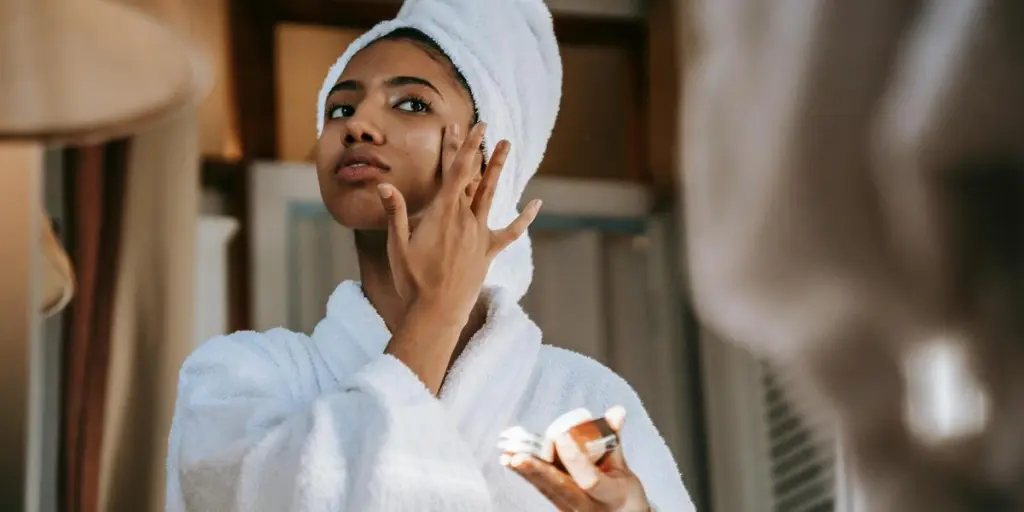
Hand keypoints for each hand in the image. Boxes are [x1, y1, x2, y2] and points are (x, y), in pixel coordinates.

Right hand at [377, 122, 541, 323]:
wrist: (436, 312)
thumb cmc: (413, 280)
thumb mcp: (397, 246)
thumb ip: (395, 213)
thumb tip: (384, 185)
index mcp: (442, 214)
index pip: (456, 172)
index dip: (465, 146)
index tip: (475, 125)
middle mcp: (464, 219)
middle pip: (471, 177)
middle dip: (474, 150)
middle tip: (483, 125)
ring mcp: (479, 235)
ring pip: (490, 195)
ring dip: (497, 169)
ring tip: (506, 145)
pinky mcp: (488, 252)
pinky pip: (511, 233)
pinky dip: (524, 218)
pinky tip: (536, 204)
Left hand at [506, 406, 651, 511]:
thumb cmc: (623, 496)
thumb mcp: (624, 470)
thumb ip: (614, 440)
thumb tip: (617, 410)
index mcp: (609, 495)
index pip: (589, 479)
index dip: (575, 458)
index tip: (562, 436)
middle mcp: (586, 505)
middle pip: (559, 488)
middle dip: (538, 471)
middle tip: (518, 456)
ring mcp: (569, 508)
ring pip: (545, 489)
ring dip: (525, 471)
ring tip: (507, 455)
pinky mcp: (557, 505)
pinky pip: (541, 489)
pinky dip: (525, 473)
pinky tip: (509, 460)